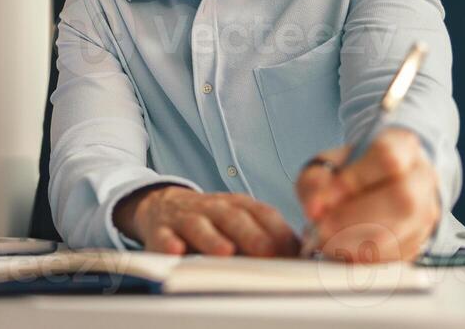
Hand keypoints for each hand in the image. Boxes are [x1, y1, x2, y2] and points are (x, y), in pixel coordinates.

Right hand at [114, 184, 300, 256]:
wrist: (162, 205)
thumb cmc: (211, 220)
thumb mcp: (239, 220)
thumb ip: (268, 236)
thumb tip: (303, 259)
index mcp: (238, 205)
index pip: (263, 214)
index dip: (279, 231)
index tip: (295, 253)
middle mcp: (214, 208)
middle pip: (233, 217)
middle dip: (251, 235)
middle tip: (266, 252)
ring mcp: (186, 217)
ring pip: (199, 225)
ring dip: (212, 239)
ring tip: (224, 253)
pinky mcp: (160, 229)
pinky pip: (162, 236)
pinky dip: (167, 243)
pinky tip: (175, 252)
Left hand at [296, 127, 440, 262]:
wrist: (379, 186)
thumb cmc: (351, 172)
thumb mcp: (327, 165)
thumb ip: (315, 182)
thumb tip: (315, 209)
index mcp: (403, 145)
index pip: (387, 159)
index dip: (355, 180)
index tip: (325, 197)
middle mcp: (422, 178)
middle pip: (401, 199)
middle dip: (354, 218)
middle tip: (322, 228)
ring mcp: (426, 212)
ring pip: (399, 233)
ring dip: (354, 243)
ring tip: (326, 241)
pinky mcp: (420, 243)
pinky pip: (393, 257)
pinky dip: (362, 259)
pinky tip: (343, 251)